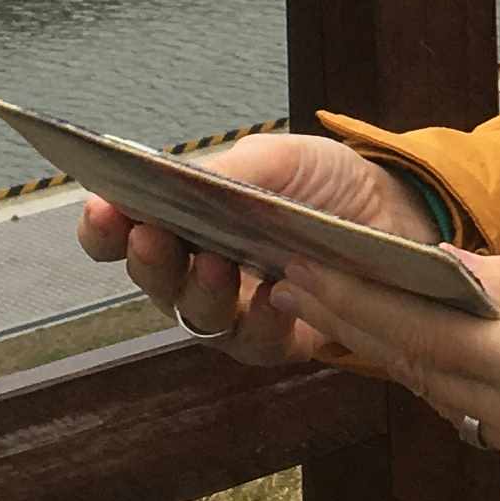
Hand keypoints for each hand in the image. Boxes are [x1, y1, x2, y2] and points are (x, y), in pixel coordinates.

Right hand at [77, 132, 434, 358]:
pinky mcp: (278, 341)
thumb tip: (181, 178)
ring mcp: (235, 310)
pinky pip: (252, 341)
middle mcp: (198, 270)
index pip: (124, 230)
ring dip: (199, 289)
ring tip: (215, 262)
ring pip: (195, 314)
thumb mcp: (283, 158)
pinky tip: (270, 296)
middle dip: (147, 257)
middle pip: (152, 277)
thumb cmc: (328, 184)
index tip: (100, 208)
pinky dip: (258, 319)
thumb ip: (232, 169)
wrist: (399, 215)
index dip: (104, 225)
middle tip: (150, 234)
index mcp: (186, 220)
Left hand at [257, 241, 499, 497]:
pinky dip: (454, 379)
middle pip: (420, 369)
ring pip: (450, 397)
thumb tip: (442, 270)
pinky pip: (488, 419)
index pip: (420, 332)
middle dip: (354, 320)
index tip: (295, 263)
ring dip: (398, 352)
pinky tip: (437, 346)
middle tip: (291, 276)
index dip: (350, 297)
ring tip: (343, 304)